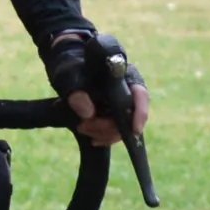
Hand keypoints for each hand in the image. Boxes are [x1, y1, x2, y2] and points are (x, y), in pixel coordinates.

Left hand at [47, 28, 151, 144]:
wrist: (69, 74)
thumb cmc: (72, 70)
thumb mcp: (69, 76)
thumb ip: (76, 92)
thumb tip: (88, 114)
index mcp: (125, 76)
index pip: (140, 95)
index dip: (140, 113)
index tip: (134, 130)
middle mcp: (130, 92)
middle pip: (130, 117)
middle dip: (108, 127)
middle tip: (83, 126)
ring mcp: (125, 106)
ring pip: (123, 127)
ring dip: (103, 133)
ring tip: (82, 128)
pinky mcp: (116, 117)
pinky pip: (116, 132)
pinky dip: (104, 137)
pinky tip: (92, 139)